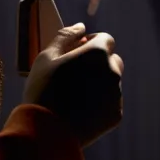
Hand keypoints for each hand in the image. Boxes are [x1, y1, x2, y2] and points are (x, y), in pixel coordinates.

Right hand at [22, 23, 123, 147]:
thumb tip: (81, 27)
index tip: (78, 51)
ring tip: (73, 95)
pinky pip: (110, 103)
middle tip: (76, 74)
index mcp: (98, 53)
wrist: (46, 132)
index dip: (91, 43)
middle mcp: (113, 71)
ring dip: (99, 83)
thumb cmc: (43, 90)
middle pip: (112, 60)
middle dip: (98, 63)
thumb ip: (66, 36)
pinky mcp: (116, 114)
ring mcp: (117, 94)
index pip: (105, 39)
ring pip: (111, 82)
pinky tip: (79, 111)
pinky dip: (100, 103)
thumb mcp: (46, 58)